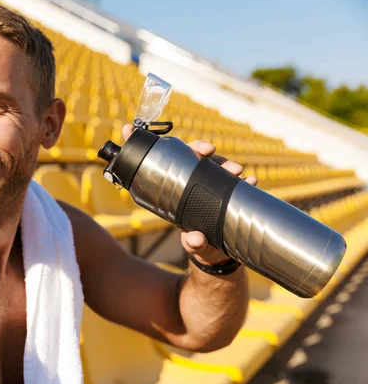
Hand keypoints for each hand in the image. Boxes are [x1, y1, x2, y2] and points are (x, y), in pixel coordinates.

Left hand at [121, 124, 257, 265]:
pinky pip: (235, 182)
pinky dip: (245, 180)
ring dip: (225, 163)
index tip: (132, 128)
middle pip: (191, 158)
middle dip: (199, 148)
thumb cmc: (199, 246)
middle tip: (209, 150)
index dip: (151, 147)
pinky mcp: (227, 192)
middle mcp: (192, 185)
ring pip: (214, 165)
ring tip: (237, 170)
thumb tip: (194, 238)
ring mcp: (210, 186)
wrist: (220, 256)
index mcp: (176, 192)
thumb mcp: (195, 246)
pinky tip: (252, 180)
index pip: (164, 165)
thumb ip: (194, 244)